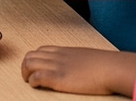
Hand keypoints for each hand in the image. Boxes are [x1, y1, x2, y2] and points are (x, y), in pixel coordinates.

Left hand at [21, 46, 135, 96]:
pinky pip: (37, 76)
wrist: (110, 68)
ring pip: (29, 63)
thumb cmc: (105, 65)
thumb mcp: (87, 58)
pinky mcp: (58, 78)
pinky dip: (32, 81)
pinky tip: (36, 86)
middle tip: (28, 76)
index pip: (41, 50)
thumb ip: (78, 60)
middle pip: (31, 55)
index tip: (36, 68)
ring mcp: (56, 66)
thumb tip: (81, 68)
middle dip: (25, 66)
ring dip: (26, 73)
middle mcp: (57, 56)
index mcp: (64, 51)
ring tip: (29, 81)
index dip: (35, 58)